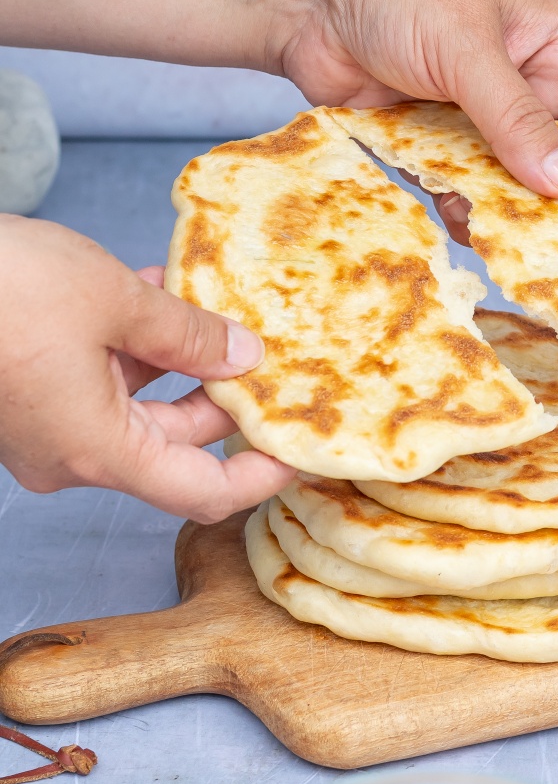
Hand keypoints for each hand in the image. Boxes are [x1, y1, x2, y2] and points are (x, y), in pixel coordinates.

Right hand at [0, 216, 295, 521]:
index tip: (303, 451)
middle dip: (225, 395)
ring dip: (181, 356)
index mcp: (96, 450)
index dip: (260, 478)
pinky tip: (158, 291)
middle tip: (269, 351)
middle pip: (175, 441)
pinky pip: (101, 377)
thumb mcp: (115, 303)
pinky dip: (136, 342)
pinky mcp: (28, 391)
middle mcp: (70, 451)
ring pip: (139, 402)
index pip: (201, 492)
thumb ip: (189, 335)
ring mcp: (45, 423)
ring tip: (214, 306)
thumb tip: (244, 354)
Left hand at [279, 0, 557, 242]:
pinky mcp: (435, 140)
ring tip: (503, 243)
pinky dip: (463, 207)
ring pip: (512, 178)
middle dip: (557, 200)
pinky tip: (458, 225)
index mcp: (555, 46)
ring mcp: (478, 114)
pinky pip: (464, 185)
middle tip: (552, 247)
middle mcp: (525, 83)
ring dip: (508, 209)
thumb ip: (517, 119)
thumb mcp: (466, 49)